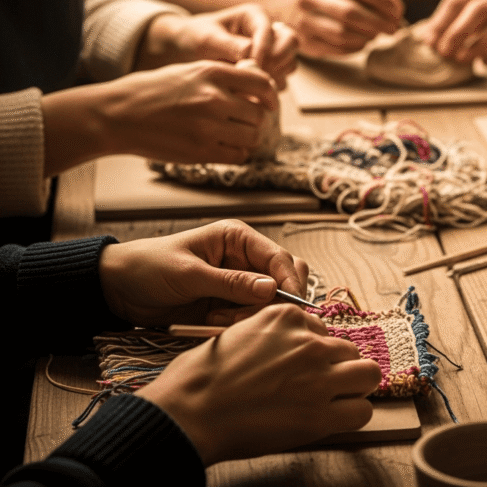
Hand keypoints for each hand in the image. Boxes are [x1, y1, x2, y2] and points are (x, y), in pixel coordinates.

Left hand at [99, 219, 307, 326]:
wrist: (119, 290)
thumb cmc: (149, 268)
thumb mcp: (189, 274)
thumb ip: (232, 282)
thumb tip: (273, 289)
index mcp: (238, 239)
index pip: (280, 259)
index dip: (290, 282)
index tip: (291, 306)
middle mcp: (246, 260)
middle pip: (285, 280)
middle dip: (272, 302)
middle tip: (243, 316)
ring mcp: (240, 285)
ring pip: (271, 304)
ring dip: (251, 316)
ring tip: (217, 321)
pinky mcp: (231, 306)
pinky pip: (252, 318)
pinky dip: (241, 325)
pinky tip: (213, 325)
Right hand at [136, 303, 380, 464]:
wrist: (187, 412)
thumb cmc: (199, 378)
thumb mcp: (237, 333)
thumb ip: (272, 338)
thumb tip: (290, 351)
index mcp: (286, 317)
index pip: (324, 330)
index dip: (314, 351)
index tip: (301, 367)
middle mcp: (308, 342)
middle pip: (349, 350)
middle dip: (337, 367)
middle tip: (318, 386)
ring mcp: (318, 376)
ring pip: (368, 375)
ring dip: (353, 387)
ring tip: (333, 400)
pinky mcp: (320, 413)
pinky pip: (362, 411)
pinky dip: (352, 416)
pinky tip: (332, 420)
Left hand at [140, 4, 298, 86]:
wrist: (187, 53)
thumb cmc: (194, 39)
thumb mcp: (206, 39)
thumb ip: (229, 45)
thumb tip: (251, 54)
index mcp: (255, 16)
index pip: (271, 31)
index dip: (263, 50)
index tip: (250, 66)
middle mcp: (269, 31)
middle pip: (291, 43)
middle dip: (278, 60)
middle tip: (258, 74)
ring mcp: (273, 52)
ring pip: (290, 63)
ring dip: (276, 75)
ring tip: (252, 84)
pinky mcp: (271, 70)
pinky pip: (282, 79)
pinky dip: (271, 87)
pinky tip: (251, 92)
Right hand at [287, 0, 403, 56]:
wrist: (292, 12)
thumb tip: (396, 9)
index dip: (381, 0)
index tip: (396, 12)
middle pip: (351, 11)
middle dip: (377, 22)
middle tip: (392, 29)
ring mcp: (305, 21)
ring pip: (344, 33)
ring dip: (367, 37)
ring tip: (375, 35)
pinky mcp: (307, 42)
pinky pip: (338, 48)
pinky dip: (356, 47)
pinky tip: (361, 42)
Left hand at [420, 0, 486, 64]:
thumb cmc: (482, 12)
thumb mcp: (463, 8)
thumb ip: (444, 22)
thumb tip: (427, 41)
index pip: (456, 1)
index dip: (441, 22)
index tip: (430, 41)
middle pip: (478, 10)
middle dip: (458, 32)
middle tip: (444, 51)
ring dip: (478, 44)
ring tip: (461, 59)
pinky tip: (484, 62)